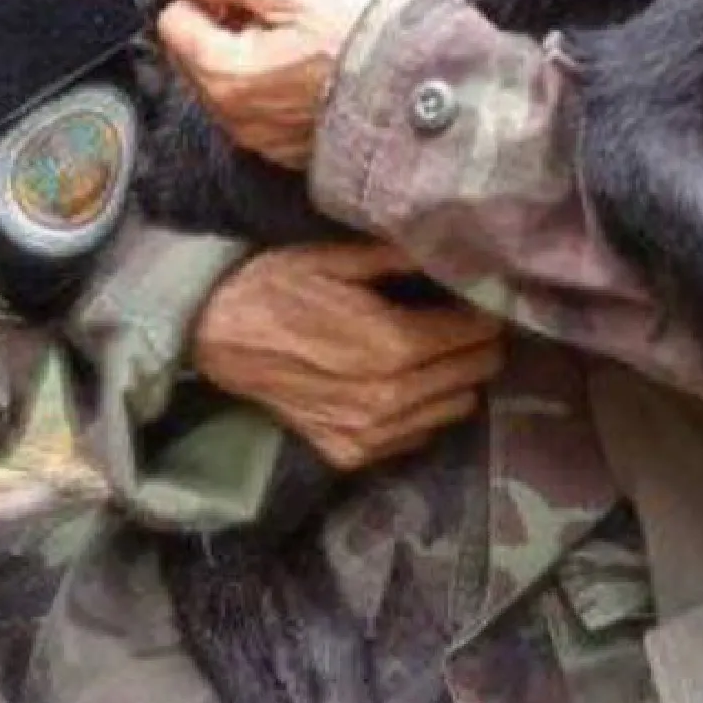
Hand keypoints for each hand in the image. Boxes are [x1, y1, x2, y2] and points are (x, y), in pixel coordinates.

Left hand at [157, 0, 381, 170]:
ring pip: (223, 83)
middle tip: (279, 14)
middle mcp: (229, 114)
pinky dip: (269, 88)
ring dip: (245, 58)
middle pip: (193, 55)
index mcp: (222, 71)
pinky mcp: (284, 151)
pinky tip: (309, 73)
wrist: (419, 96)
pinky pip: (254, 110)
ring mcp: (257, 138)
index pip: (174, 20)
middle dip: (221, 28)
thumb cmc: (360, 36)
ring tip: (300, 43)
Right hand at [192, 241, 504, 470]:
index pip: (475, 335)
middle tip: (466, 320)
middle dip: (479, 345)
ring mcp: (372, 432)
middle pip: (473, 374)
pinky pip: (416, 436)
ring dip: (456, 379)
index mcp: (394, 344)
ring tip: (439, 351)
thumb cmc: (277, 286)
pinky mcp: (351, 452)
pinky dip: (424, 410)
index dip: (485, 313)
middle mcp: (391, 397)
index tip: (480, 297)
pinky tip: (407, 383)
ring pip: (453, 410)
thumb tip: (454, 250)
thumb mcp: (338, 258)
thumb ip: (401, 259)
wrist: (217, 336)